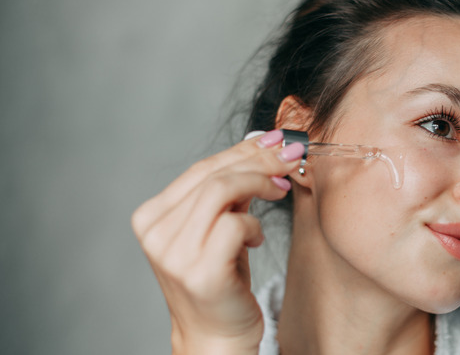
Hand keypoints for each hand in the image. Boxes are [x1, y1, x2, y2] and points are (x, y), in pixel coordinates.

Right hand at [132, 130, 303, 353]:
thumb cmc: (222, 280)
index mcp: (152, 216)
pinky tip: (257, 239)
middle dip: (259, 160)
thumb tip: (263, 141)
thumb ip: (231, 190)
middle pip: (213, 174)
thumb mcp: (219, 227)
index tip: (276, 140)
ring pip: (222, 190)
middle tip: (292, 156)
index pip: (202, 168)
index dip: (243, 150)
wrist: (215, 338)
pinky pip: (234, 224)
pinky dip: (254, 225)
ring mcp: (174, 253)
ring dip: (260, 183)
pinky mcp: (199, 272)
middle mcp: (156, 232)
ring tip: (280, 190)